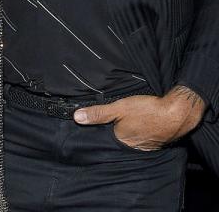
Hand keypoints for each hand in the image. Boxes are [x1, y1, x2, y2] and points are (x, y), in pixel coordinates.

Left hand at [73, 85, 205, 150]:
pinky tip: (141, 124)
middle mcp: (134, 147)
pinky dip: (141, 133)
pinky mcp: (158, 142)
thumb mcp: (119, 108)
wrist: (178, 113)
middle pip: (119, 139)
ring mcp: (147, 146)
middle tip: (115, 121)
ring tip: (128, 122)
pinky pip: (145, 139)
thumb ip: (98, 113)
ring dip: (129, 132)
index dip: (101, 131)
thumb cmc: (147, 110)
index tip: (95, 125)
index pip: (105, 138)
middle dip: (114, 132)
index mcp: (122, 141)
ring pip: (132, 139)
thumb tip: (77, 117)